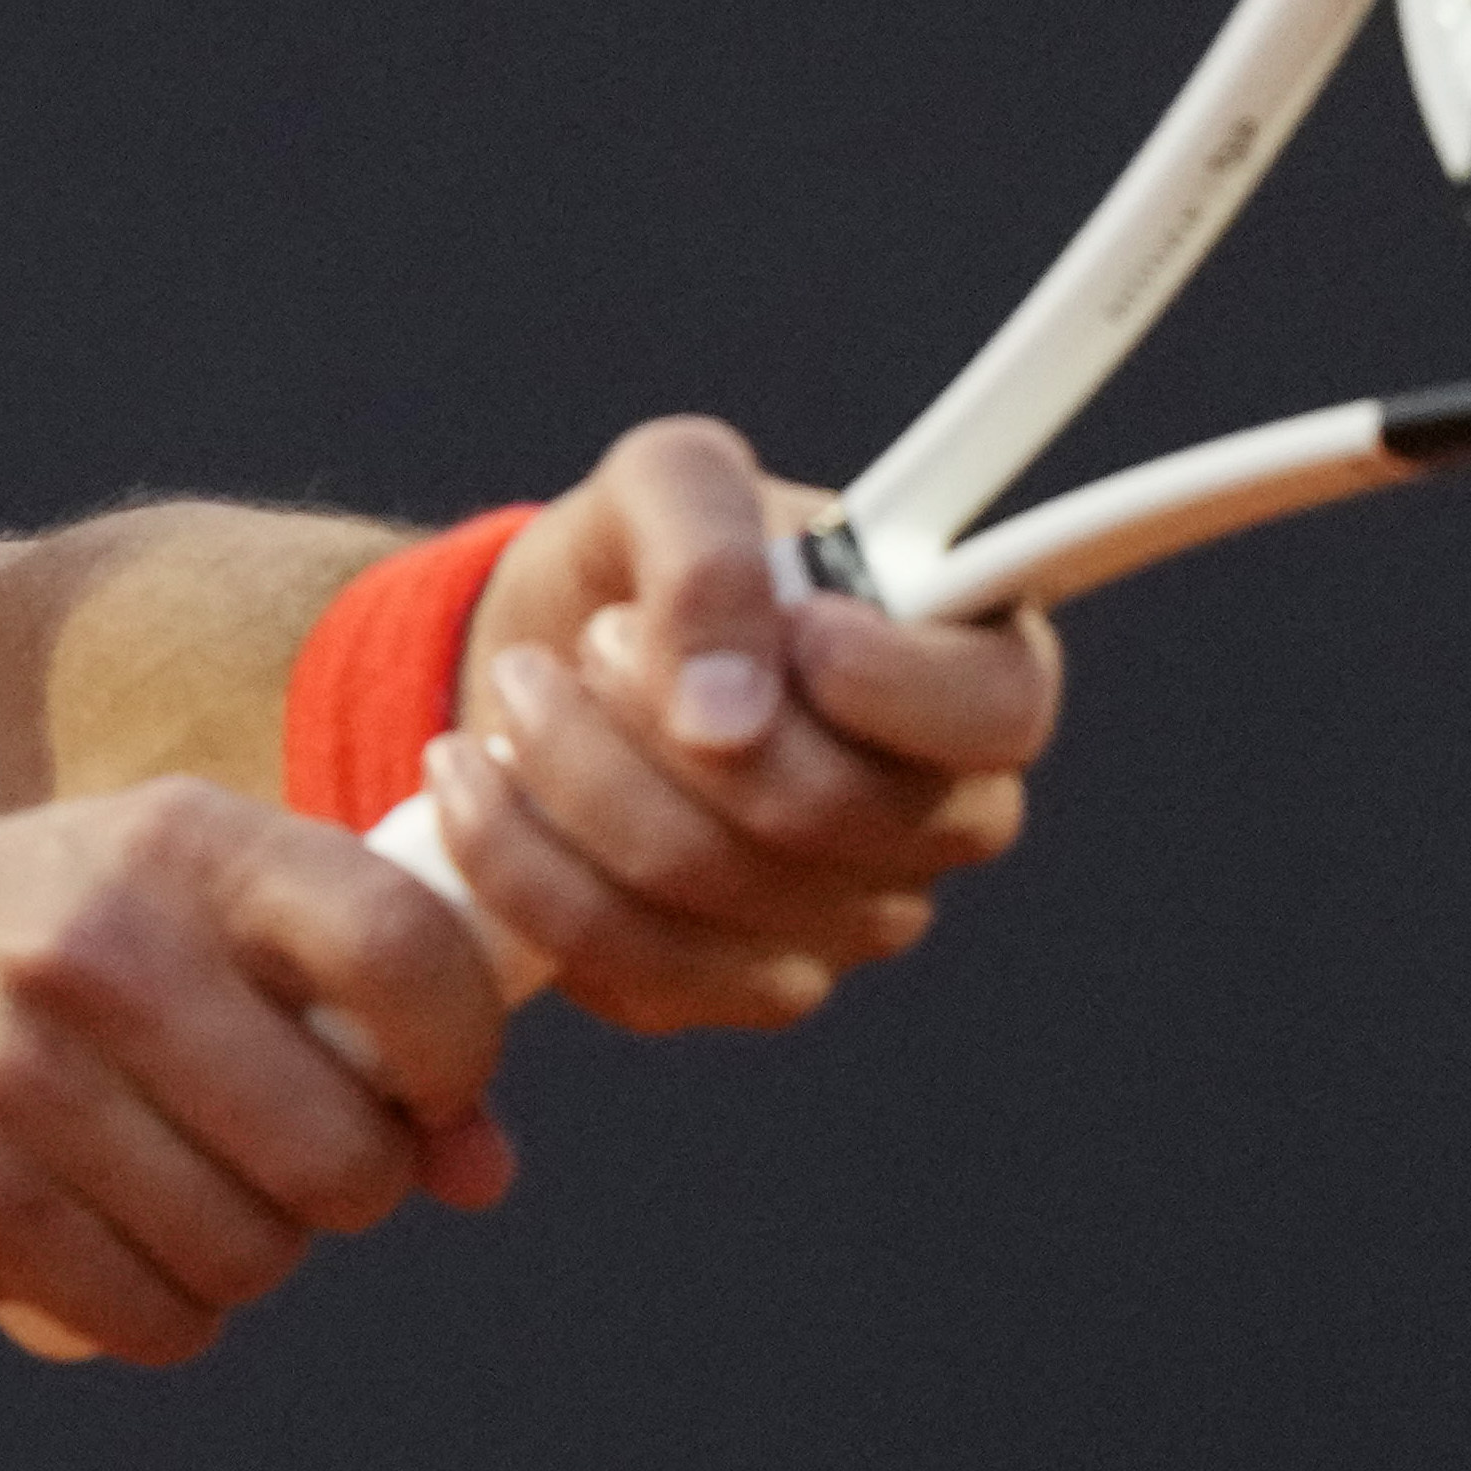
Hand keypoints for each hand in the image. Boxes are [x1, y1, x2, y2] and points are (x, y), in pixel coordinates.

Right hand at [0, 780, 514, 1365]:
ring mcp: (19, 1077)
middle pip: (341, 1153)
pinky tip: (110, 1249)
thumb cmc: (26, 950)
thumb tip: (483, 1171)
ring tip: (179, 1194)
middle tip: (284, 1161)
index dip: (459, 1054)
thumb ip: (346, 1004)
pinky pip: (154, 1320)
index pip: (403, 949)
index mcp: (179, 845)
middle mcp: (99, 948)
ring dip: (245, 1255)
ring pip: (253, 1254)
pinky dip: (160, 1312)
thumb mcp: (175, 908)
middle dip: (346, 1186)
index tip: (429, 1093)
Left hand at [417, 415, 1062, 1034]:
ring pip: (703, 887)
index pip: (996, 714)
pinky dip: (519, 862)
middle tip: (593, 639)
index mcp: (973, 676)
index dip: (886, 683)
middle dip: (662, 715)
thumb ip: (713, 548)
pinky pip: (627, 962)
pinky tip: (475, 781)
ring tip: (520, 691)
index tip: (790, 621)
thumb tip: (725, 712)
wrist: (547, 653)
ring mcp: (844, 923)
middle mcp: (936, 819)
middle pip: (821, 812)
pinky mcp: (729, 988)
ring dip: (572, 775)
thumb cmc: (653, 560)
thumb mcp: (672, 482)